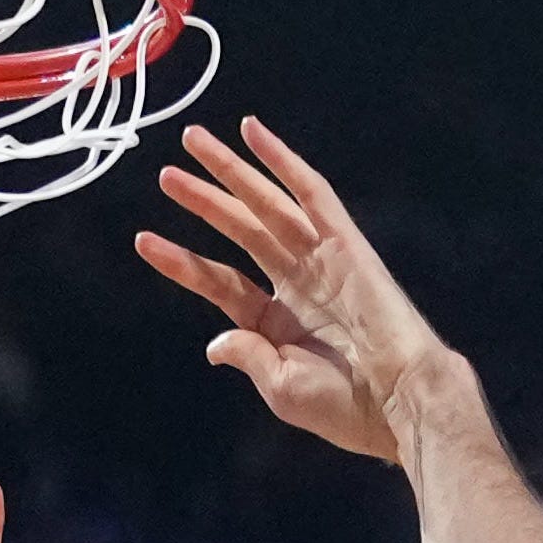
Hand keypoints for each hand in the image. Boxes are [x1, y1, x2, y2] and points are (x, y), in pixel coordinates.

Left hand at [138, 121, 456, 462]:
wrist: (398, 400)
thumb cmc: (344, 407)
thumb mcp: (281, 387)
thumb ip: (247, 356)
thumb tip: (215, 344)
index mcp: (275, 321)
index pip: (219, 281)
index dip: (181, 261)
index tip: (144, 240)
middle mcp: (294, 282)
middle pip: (239, 230)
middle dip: (204, 200)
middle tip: (166, 175)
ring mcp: (319, 258)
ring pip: (266, 204)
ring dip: (231, 171)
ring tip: (193, 142)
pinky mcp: (345, 243)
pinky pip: (310, 193)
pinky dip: (283, 162)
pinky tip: (254, 134)